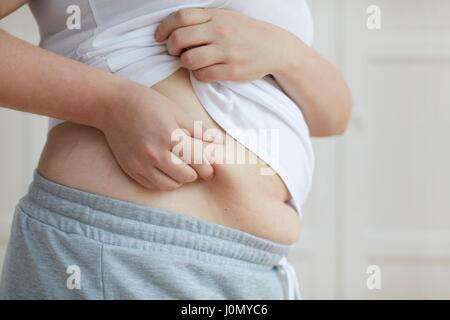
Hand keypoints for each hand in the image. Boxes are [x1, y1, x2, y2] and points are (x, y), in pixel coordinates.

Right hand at [98, 82, 215, 190]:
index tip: (211, 168)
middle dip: (196, 173)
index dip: (208, 166)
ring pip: (170, 185)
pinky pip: (153, 185)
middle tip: (197, 167)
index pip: (198, 160)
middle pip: (186, 176)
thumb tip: (218, 143)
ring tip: (181, 168)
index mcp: (170, 136)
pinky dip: (164, 181)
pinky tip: (166, 170)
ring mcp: (140, 163)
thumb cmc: (148, 104)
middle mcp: (154, 153)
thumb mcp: (176, 112)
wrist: (111, 105)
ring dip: (180, 179)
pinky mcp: (130, 169)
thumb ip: (198, 130)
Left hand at [155, 8, 296, 81]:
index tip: (159, 37)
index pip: (180, 17)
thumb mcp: (226, 17)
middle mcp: (220, 32)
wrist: (275, 47)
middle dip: (171, 47)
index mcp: (216, 16)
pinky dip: (198, 75)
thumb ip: (203, 19)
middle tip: (174, 51)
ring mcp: (226, 52)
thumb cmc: (245, 33)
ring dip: (184, 63)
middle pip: (180, 39)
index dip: (164, 28)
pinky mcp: (232, 70)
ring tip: (190, 61)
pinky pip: (203, 75)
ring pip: (189, 60)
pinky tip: (204, 71)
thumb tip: (174, 28)